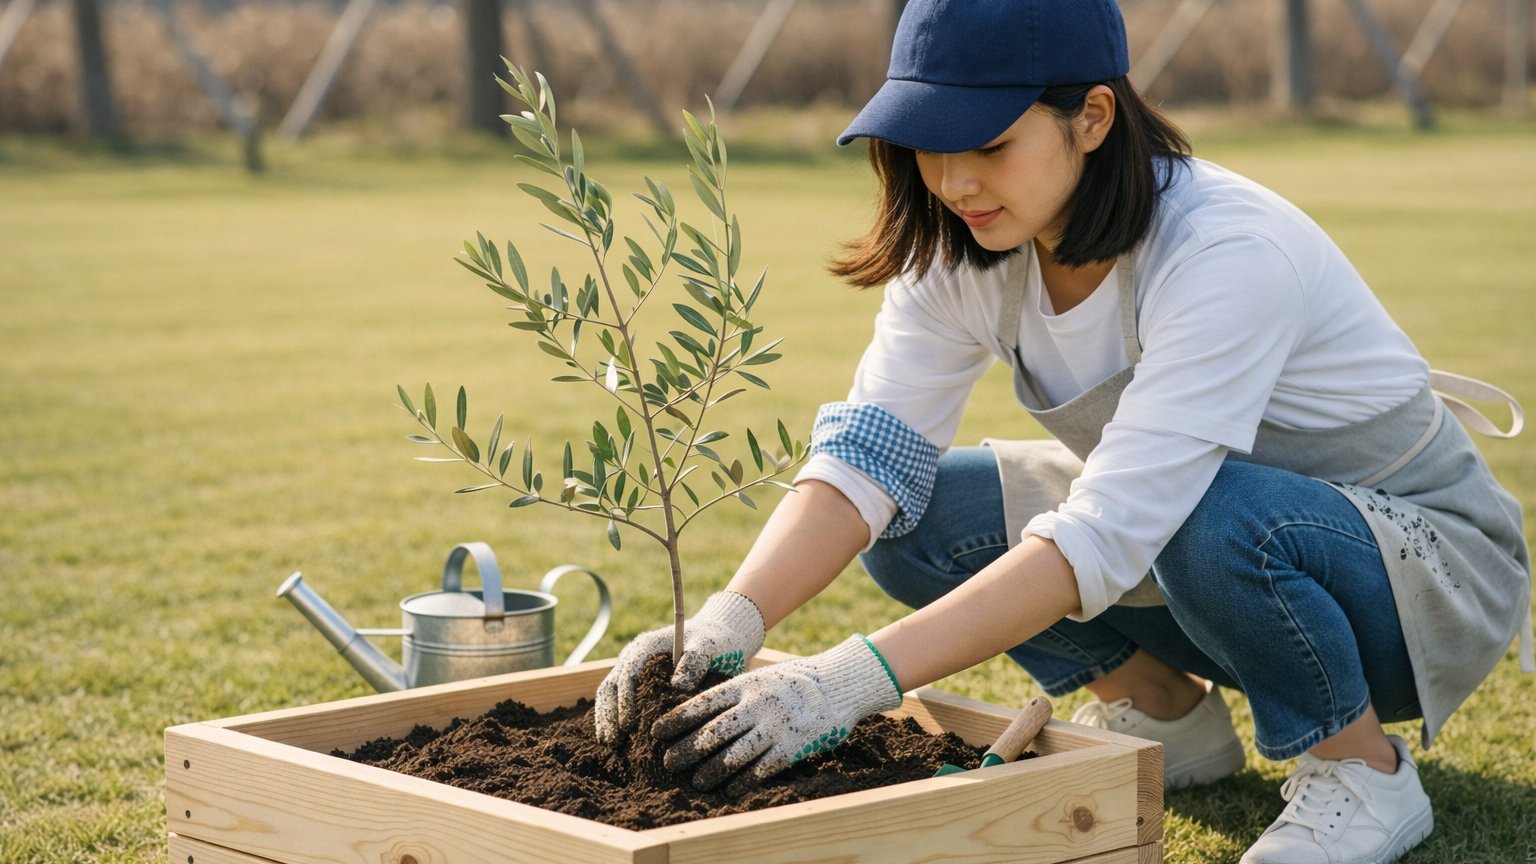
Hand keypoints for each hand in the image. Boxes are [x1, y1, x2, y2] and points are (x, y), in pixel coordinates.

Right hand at [595, 591, 764, 742]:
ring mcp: (633, 673)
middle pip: (610, 686)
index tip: (628, 725)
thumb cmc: (713, 643)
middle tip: (613, 742)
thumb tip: (677, 684)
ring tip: (611, 746)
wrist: (715, 640)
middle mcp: (633, 659)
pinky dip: (616, 722)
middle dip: (609, 714)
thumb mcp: (708, 647)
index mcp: (646, 647)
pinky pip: (619, 704)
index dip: (624, 700)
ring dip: (607, 720)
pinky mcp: (637, 686)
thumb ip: (695, 660)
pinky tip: (619, 744)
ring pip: (610, 696)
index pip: (627, 673)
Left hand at [652, 635, 902, 795]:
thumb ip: (735, 694)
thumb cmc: (792, 682)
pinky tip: (730, 791)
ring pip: (734, 754)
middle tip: (669, 763)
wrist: (837, 684)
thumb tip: (697, 713)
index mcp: (745, 685)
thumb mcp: (760, 678)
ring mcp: (775, 726)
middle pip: (713, 732)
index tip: (656, 732)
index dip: (677, 719)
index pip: (703, 703)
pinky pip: (762, 768)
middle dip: (687, 750)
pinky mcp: (792, 746)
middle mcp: (757, 705)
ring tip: (697, 782)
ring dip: (711, 771)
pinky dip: (743, 781)